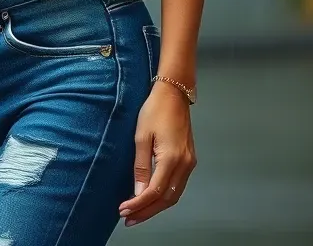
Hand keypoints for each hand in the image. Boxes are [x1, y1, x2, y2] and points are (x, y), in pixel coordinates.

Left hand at [118, 82, 196, 225]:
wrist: (174, 93)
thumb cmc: (155, 110)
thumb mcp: (141, 136)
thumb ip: (141, 166)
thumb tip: (138, 192)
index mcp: (172, 158)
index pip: (155, 191)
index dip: (139, 204)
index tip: (123, 210)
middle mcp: (184, 164)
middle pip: (167, 199)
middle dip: (147, 211)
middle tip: (128, 218)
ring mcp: (189, 163)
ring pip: (174, 195)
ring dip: (156, 206)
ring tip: (138, 213)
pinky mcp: (190, 160)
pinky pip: (178, 186)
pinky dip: (165, 196)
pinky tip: (152, 199)